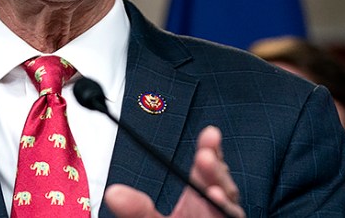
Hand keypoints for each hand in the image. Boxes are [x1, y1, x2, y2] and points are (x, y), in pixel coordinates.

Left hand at [105, 126, 244, 217]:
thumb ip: (137, 209)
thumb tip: (113, 192)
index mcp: (199, 198)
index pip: (208, 171)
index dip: (211, 151)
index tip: (209, 133)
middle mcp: (215, 210)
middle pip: (222, 186)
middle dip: (215, 171)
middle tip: (204, 156)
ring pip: (231, 207)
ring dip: (224, 194)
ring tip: (214, 187)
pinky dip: (226, 211)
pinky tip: (218, 201)